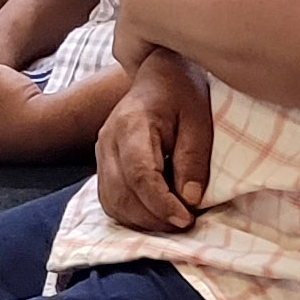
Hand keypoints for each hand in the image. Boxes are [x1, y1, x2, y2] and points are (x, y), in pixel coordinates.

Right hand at [92, 46, 212, 231]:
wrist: (158, 75)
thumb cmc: (182, 93)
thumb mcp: (198, 120)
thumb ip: (193, 159)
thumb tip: (189, 199)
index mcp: (132, 124)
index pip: (140, 174)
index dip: (161, 203)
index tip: (186, 218)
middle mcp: (108, 139)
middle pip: (121, 193)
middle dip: (154, 217)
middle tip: (185, 223)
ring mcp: (101, 152)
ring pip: (112, 201)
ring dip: (142, 221)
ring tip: (172, 221)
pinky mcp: (102, 163)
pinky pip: (110, 198)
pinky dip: (131, 214)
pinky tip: (155, 214)